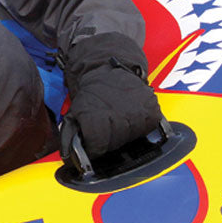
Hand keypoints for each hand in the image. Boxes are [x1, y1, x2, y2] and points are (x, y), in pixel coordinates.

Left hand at [61, 34, 163, 158]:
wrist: (108, 68)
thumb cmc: (91, 91)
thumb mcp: (75, 110)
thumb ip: (71, 133)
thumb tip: (68, 154)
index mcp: (97, 119)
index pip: (98, 147)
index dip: (93, 148)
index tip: (91, 144)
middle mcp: (120, 117)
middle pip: (116, 144)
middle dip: (108, 141)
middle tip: (104, 129)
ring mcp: (138, 114)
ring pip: (132, 138)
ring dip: (125, 134)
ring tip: (117, 120)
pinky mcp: (153, 110)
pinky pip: (147, 128)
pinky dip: (140, 126)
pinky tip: (131, 117)